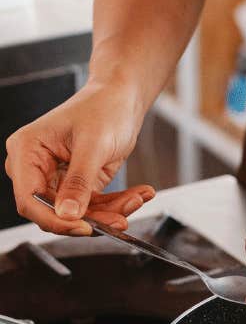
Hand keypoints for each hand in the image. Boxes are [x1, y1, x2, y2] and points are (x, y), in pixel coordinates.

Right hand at [4, 81, 154, 235]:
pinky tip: (139, 194)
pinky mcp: (77, 185)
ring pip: (78, 214)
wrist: (122, 96)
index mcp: (27, 151)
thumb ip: (79, 181)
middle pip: (54, 212)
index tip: (85, 227)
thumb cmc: (104, 106)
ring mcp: (56, 178)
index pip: (29, 200)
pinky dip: (116, 204)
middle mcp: (36, 168)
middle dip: (92, 217)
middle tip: (122, 217)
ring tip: (140, 197)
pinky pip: (93, 206)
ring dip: (110, 212)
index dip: (55, 219)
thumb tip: (68, 215)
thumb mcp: (94, 143)